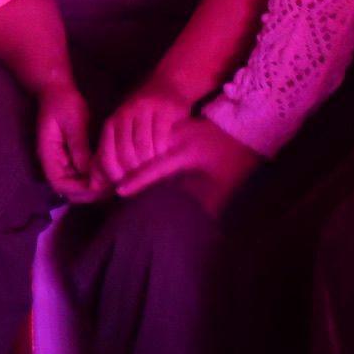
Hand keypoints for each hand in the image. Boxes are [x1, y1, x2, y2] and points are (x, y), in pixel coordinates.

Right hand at [36, 84, 105, 203]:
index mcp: (48, 154)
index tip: (99, 186)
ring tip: (113, 182)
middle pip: (68, 189)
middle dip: (88, 192)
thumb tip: (89, 171)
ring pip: (75, 184)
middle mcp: (53, 162)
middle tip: (111, 187)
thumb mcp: (73, 122)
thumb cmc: (63, 103)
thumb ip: (79, 147)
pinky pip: (80, 174)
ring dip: (92, 187)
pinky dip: (93, 177)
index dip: (79, 189)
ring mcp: (61, 160)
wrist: (57, 90)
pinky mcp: (70, 157)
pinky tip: (109, 173)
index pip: (59, 184)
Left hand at [97, 74, 196, 184]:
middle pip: (125, 155)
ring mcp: (146, 110)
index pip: (107, 156)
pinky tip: (164, 155)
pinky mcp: (165, 109)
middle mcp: (126, 114)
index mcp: (112, 123)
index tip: (122, 184)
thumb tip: (94, 185)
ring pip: (143, 148)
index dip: (114, 175)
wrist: (167, 86)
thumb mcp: (122, 133)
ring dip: (148, 164)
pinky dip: (161, 151)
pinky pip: (160, 138)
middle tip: (140, 179)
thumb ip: (108, 156)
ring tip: (152, 169)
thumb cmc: (142, 118)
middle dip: (133, 173)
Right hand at [115, 117, 259, 215]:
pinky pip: (150, 139)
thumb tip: (184, 225)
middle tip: (104, 182)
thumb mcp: (224, 186)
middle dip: (124, 166)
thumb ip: (203, 205)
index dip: (138, 181)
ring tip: (108, 172)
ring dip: (128, 156)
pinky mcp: (174, 127)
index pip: (157, 167)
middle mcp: (177, 136)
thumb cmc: (237, 161)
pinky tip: (125, 161)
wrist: (248, 129)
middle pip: (143, 151)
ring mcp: (174, 129)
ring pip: (144, 142)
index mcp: (189, 151)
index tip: (119, 192)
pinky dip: (137, 150)